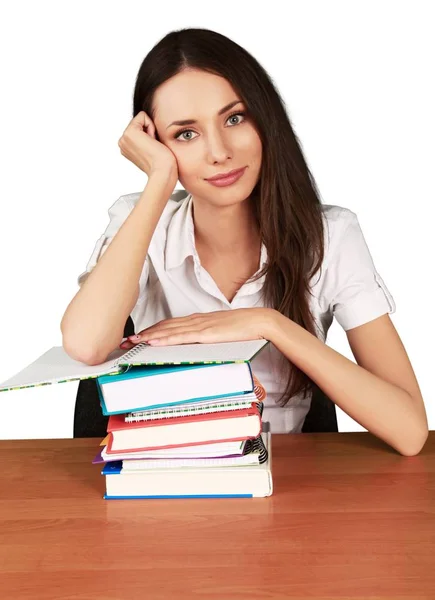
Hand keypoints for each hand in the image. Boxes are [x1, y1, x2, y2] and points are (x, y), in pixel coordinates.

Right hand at [118, 111, 177, 179]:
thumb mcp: (151, 149)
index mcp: (126, 146)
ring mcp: (124, 138)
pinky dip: (151, 126)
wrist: (163, 171)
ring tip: (152, 146)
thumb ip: (146, 139)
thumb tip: (151, 132)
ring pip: (141, 119)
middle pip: (140, 121)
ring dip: (151, 130)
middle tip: (153, 148)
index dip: (150, 134)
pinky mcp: (130, 132)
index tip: (153, 148)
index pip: (140, 126)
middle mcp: (122, 142)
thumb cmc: (163, 163)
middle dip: (150, 131)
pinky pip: (142, 116)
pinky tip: (152, 141)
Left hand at [119, 308, 274, 348]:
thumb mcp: (220, 333)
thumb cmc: (243, 328)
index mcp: (198, 321)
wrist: (259, 322)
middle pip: (164, 327)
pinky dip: (165, 339)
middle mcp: (195, 321)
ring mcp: (200, 326)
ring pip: (169, 331)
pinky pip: (181, 337)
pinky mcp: (206, 333)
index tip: (138, 337)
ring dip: (149, 336)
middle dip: (143, 334)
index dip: (152, 330)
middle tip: (126, 342)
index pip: (169, 325)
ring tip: (133, 343)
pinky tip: (154, 342)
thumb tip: (197, 346)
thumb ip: (207, 338)